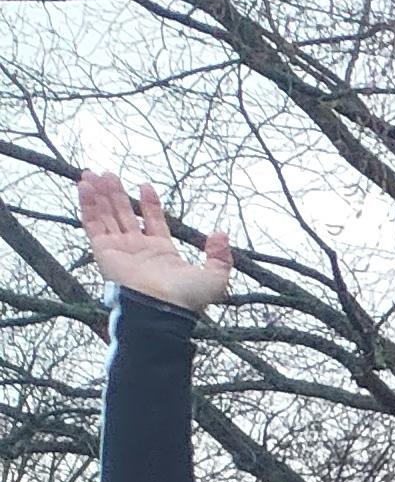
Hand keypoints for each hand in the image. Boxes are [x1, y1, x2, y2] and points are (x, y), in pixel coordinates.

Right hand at [76, 174, 232, 312]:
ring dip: (99, 194)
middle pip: (124, 214)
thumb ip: (220, 256)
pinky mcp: (103, 251)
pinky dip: (87, 204)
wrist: (160, 308)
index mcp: (162, 253)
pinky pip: (92, 223)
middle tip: (109, 174)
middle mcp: (138, 249)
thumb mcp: (215, 277)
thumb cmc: (187, 298)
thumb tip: (221, 234)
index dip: (149, 204)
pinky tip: (85, 186)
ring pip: (106, 215)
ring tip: (93, 173)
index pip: (153, 221)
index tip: (145, 185)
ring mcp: (120, 249)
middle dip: (117, 194)